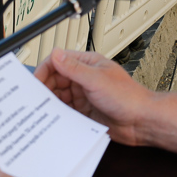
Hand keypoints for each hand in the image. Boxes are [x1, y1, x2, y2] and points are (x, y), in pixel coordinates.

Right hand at [34, 48, 157, 144]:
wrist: (141, 121)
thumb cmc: (128, 97)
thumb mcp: (96, 80)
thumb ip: (74, 68)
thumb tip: (56, 54)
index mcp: (88, 64)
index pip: (59, 61)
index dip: (45, 70)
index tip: (35, 83)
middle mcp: (84, 79)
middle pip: (55, 80)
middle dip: (45, 89)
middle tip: (35, 100)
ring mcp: (84, 95)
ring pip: (59, 97)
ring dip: (50, 103)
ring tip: (42, 111)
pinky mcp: (84, 112)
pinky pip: (65, 111)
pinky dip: (58, 114)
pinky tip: (53, 119)